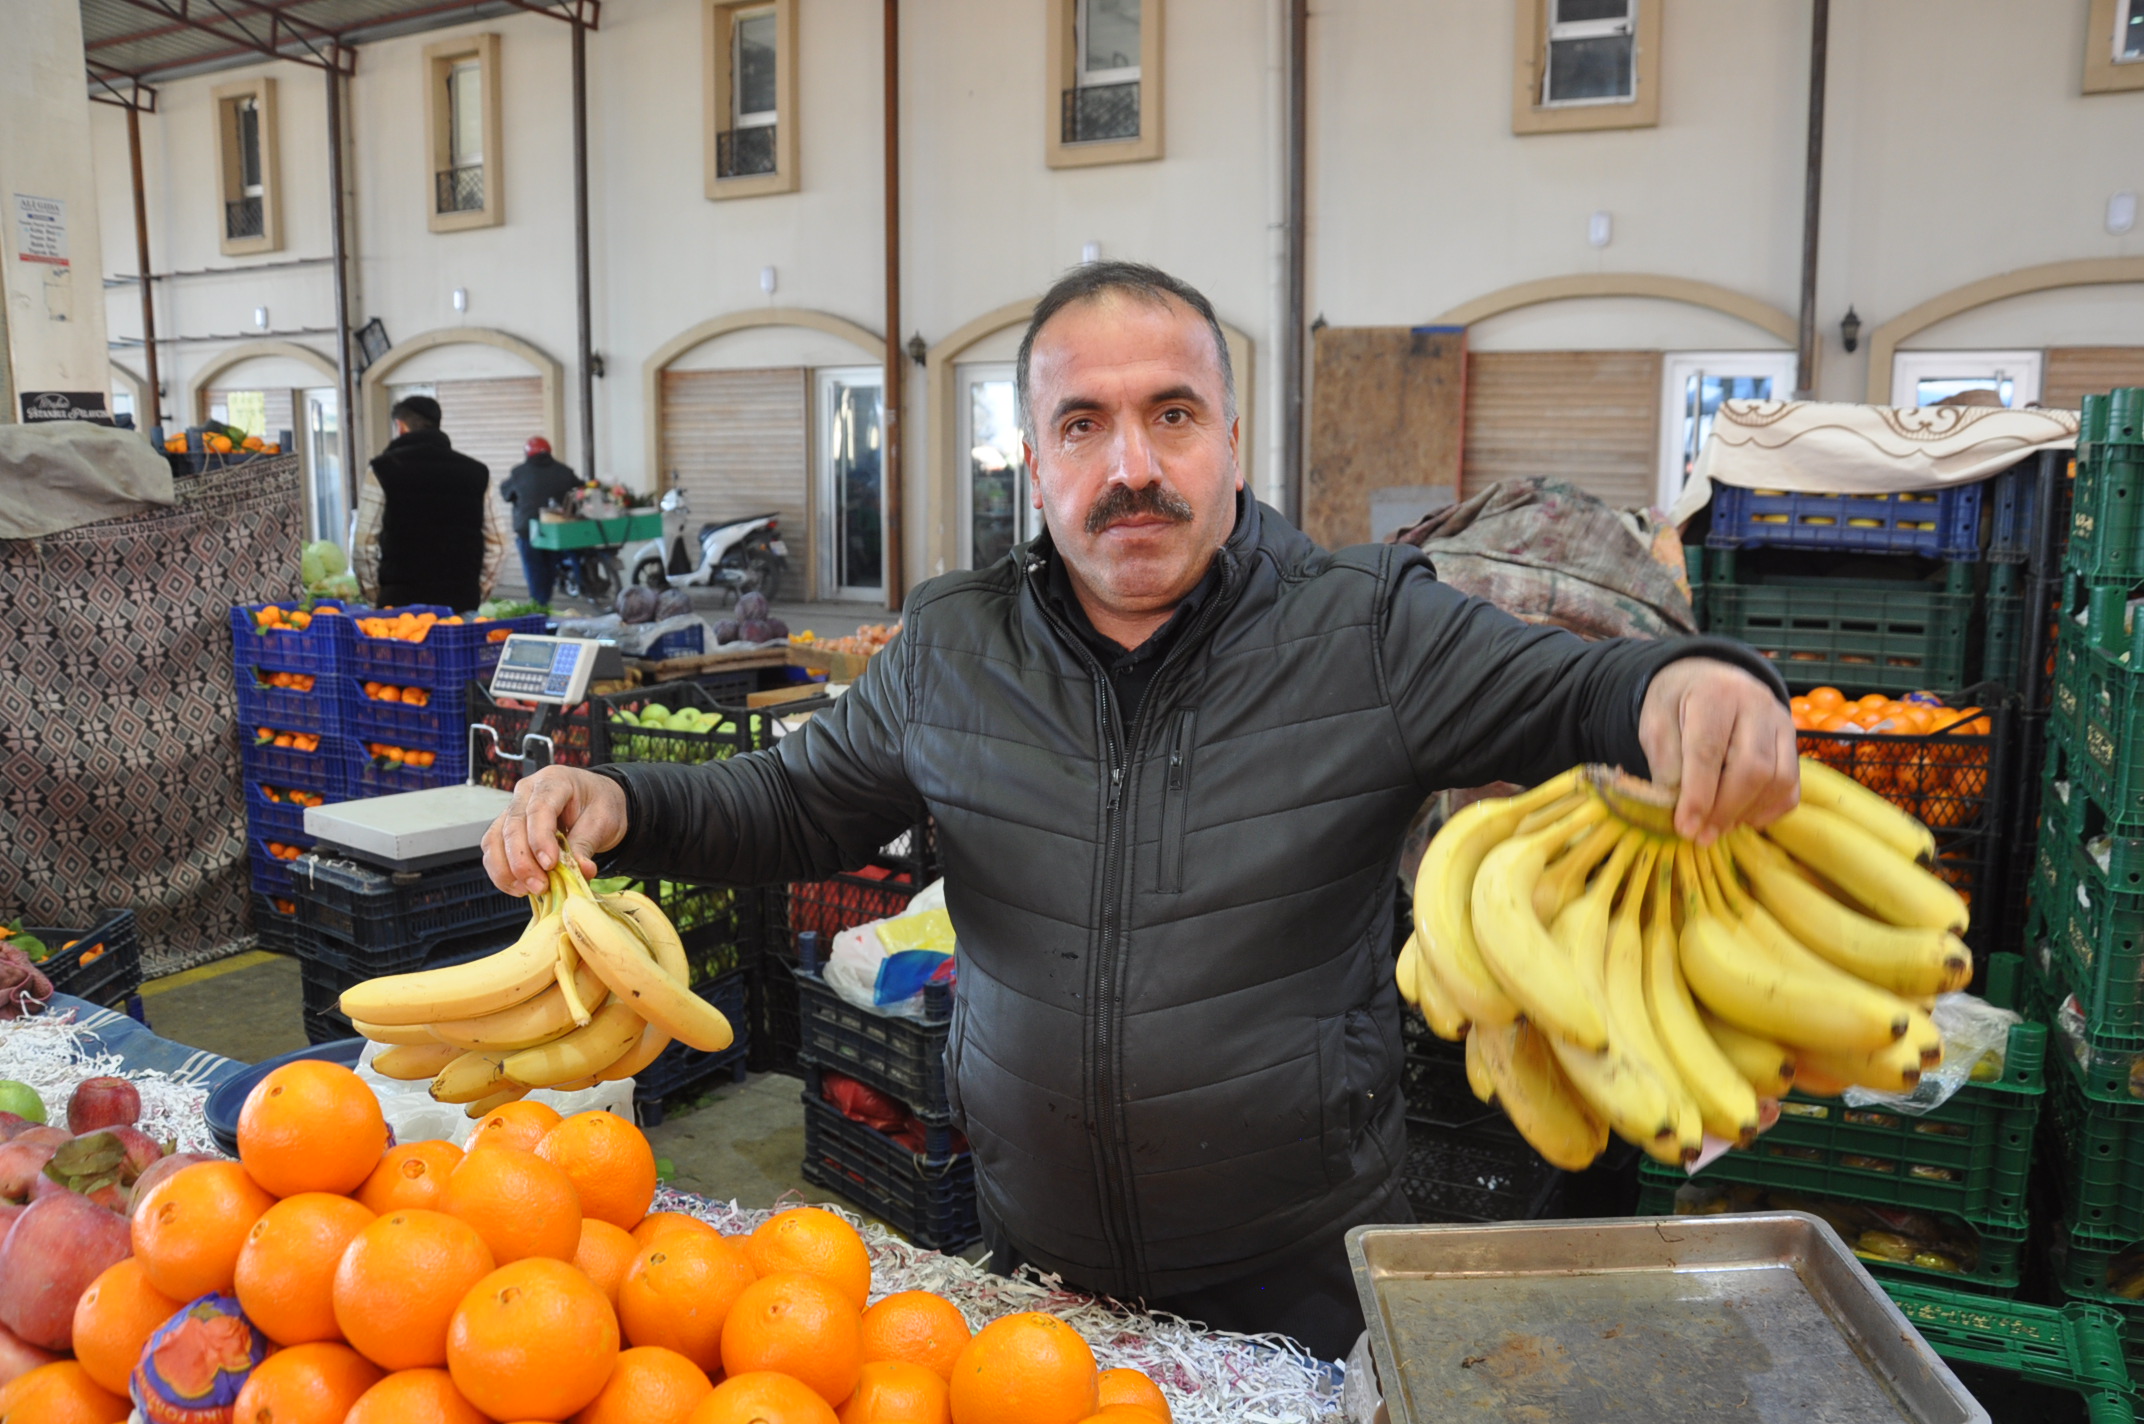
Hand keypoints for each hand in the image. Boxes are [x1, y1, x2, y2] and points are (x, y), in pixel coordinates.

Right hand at [481, 766, 629, 895]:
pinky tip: (519, 887)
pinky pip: (493, 850)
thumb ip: (587, 845)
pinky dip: (501, 872)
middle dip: (523, 862)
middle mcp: (527, 791)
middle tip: (540, 886)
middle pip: (512, 826)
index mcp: (555, 781)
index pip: (539, 808)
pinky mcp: (505, 827)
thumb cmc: (599, 804)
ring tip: (529, 889)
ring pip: (495, 840)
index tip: (550, 864)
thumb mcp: (603, 821)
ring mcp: (512, 808)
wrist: (595, 800)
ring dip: (507, 870)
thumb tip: (582, 871)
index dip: (540, 839)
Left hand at [1638, 657, 1798, 843]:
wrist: (1708, 677)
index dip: (1699, 796)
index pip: (1709, 752)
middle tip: (1702, 836)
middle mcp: (1756, 704)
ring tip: (1718, 828)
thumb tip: (1678, 804)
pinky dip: (1771, 809)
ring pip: (1778, 778)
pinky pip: (1792, 784)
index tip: (1686, 828)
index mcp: (1714, 695)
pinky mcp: (1793, 740)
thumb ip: (1665, 760)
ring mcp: (1782, 722)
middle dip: (1726, 810)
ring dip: (1748, 812)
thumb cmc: (1678, 704)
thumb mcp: (1655, 722)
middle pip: (1753, 768)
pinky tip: (1743, 818)